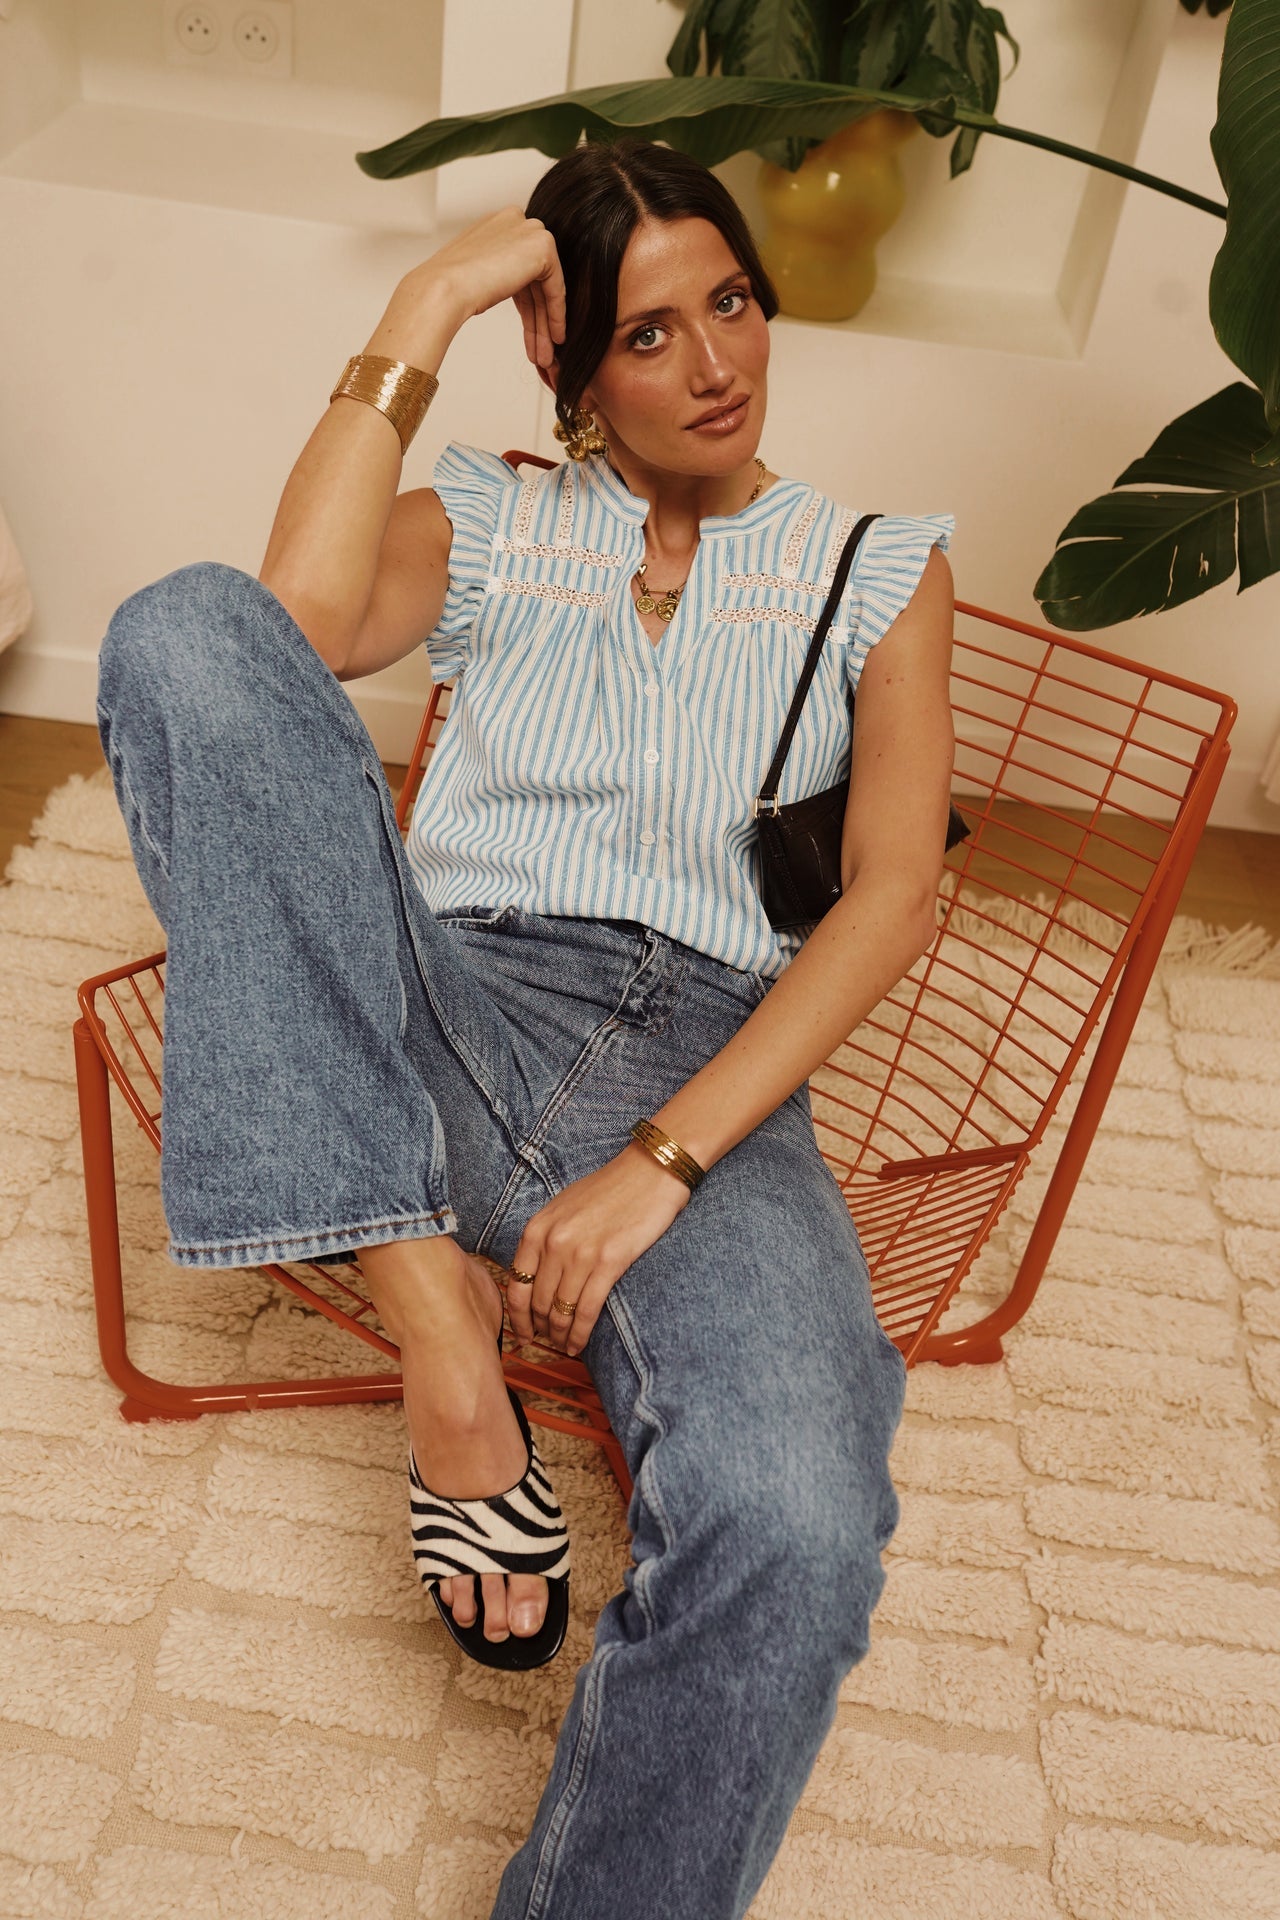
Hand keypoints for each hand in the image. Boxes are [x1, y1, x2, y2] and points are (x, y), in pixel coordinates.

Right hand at [372, 206, 565, 371]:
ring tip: (544, 355)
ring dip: (545, 325)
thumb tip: (502, 285)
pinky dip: (556, 314)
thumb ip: (496, 273)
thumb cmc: (447, 288)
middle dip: (537, 320)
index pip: (519, 268)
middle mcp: (514, 221)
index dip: (527, 305)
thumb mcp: (476, 275)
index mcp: (495, 225)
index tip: (530, 333)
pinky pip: (556, 287)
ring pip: (545, 287)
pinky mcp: (542, 246)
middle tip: (540, 350)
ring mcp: (529, 231)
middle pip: (533, 280)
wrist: (442, 289)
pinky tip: (555, 337)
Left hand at [504, 1145, 691, 1356]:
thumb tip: (537, 1273)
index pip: (516, 1284)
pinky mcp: (608, 1263)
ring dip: (559, 1334)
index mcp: (538, 1228)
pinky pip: (587, 1310)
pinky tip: (578, 1344)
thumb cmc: (609, 1188)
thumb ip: (546, 1237)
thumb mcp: (564, 1207)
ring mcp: (580, 1254)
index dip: (517, 1316)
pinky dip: (580, 1333)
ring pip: (560, 1310)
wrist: (649, 1172)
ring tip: (563, 1346)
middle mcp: (553, 1243)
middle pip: (537, 1302)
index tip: (522, 1332)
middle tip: (544, 1343)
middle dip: (539, 1328)